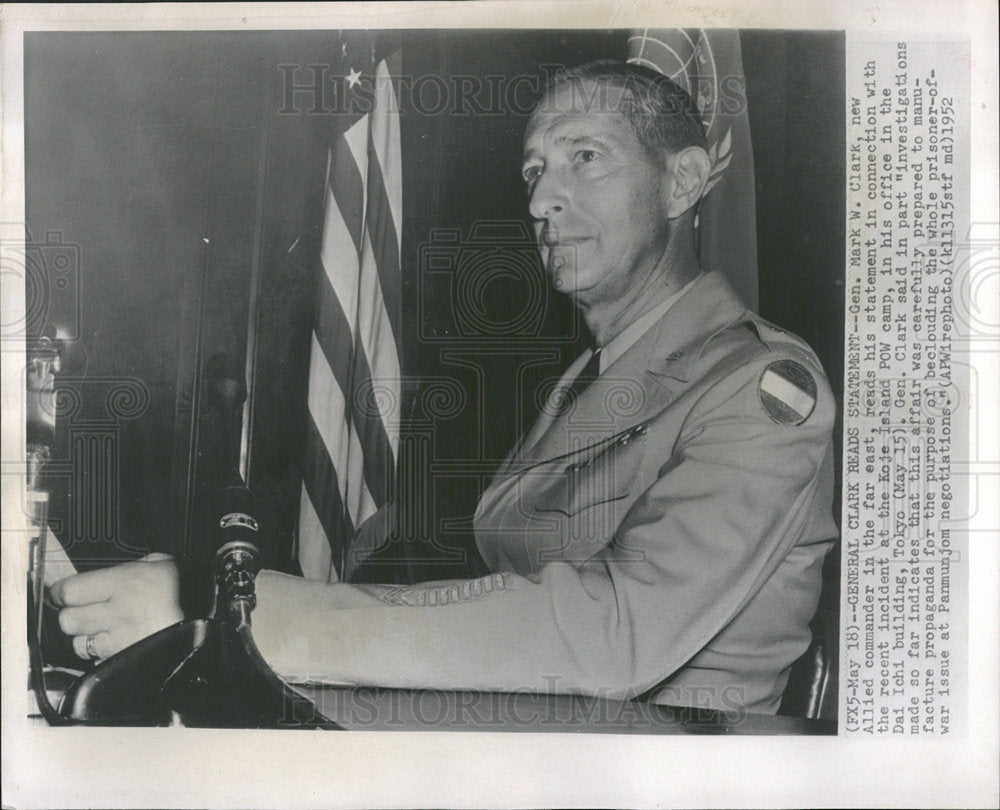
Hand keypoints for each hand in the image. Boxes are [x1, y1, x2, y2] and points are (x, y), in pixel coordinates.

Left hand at [50, 553, 182, 661]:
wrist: (202, 629)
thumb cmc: (184, 595)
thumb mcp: (165, 566)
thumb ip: (140, 563)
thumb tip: (120, 567)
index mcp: (126, 582)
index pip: (70, 590)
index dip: (62, 592)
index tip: (64, 592)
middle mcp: (117, 611)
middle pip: (68, 618)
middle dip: (73, 615)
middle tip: (85, 610)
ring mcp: (117, 638)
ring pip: (77, 641)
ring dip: (84, 636)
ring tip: (102, 629)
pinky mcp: (120, 658)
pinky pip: (95, 657)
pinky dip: (99, 653)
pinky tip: (113, 643)